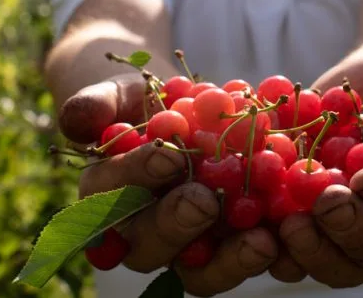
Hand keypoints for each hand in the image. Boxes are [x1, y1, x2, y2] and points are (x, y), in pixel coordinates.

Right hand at [59, 75, 278, 295]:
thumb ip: (97, 103)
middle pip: (150, 244)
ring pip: (197, 270)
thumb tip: (78, 119)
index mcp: (104, 196)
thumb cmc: (141, 101)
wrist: (180, 108)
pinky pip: (239, 262)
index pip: (110, 194)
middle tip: (205, 200)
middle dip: (177, 223)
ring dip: (227, 259)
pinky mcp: (224, 248)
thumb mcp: (120, 92)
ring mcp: (184, 247)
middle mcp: (139, 232)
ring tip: (258, 240)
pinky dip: (261, 255)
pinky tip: (284, 238)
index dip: (137, 177)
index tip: (167, 155)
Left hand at [269, 57, 362, 286]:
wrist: (355, 92)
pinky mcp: (303, 229)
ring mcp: (343, 231)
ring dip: (313, 253)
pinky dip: (272, 249)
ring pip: (338, 265)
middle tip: (325, 202)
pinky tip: (252, 228)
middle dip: (353, 232)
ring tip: (287, 223)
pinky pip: (291, 256)